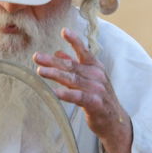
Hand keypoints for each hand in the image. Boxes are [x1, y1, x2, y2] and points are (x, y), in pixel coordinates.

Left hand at [33, 28, 132, 152]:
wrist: (115, 121)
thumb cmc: (99, 98)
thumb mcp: (89, 79)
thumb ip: (74, 66)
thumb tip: (58, 53)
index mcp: (95, 67)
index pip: (84, 51)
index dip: (74, 41)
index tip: (64, 31)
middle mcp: (97, 75)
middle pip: (71, 66)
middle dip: (52, 61)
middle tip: (36, 57)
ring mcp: (97, 89)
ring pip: (72, 79)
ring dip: (55, 75)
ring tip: (40, 71)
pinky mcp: (95, 103)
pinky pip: (78, 97)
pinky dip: (65, 94)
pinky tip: (54, 92)